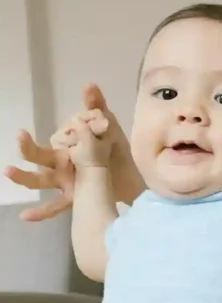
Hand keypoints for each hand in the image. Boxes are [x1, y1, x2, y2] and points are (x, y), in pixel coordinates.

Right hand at [4, 84, 139, 219]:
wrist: (129, 178)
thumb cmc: (113, 149)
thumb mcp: (107, 126)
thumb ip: (96, 107)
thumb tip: (88, 84)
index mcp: (68, 142)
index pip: (63, 135)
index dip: (76, 130)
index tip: (100, 126)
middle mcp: (61, 161)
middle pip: (42, 154)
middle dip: (29, 147)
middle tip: (21, 136)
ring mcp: (65, 180)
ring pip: (41, 179)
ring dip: (25, 177)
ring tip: (8, 171)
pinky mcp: (73, 198)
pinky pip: (54, 206)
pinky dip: (40, 212)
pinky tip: (25, 217)